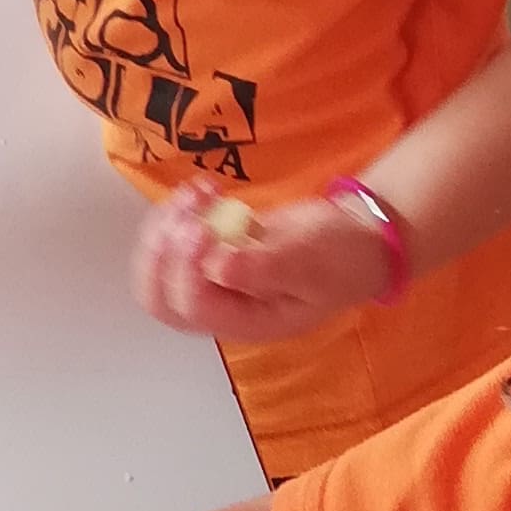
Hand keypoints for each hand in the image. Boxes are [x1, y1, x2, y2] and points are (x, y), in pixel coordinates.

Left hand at [132, 183, 403, 343]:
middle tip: (186, 215)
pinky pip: (172, 240)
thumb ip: (266, 269)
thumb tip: (218, 268)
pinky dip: (177, 212)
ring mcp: (211, 279)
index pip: (194, 306)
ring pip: (159, 267)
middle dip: (160, 254)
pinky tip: (205, 189)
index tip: (202, 228)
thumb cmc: (339, 258)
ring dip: (166, 226)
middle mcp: (222, 306)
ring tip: (199, 193)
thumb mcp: (311, 264)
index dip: (186, 269)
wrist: (352, 239)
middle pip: (160, 298)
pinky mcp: (209, 252)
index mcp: (247, 322)